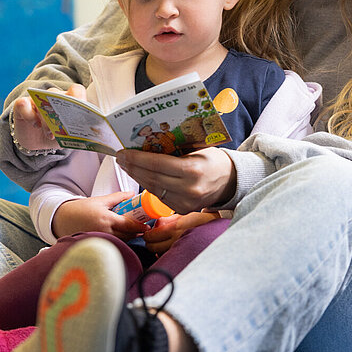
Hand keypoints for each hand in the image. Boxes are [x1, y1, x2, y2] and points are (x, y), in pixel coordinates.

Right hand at [13, 84, 86, 150]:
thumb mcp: (72, 136)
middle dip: (60, 112)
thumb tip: (99, 134)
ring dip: (46, 117)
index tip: (80, 109)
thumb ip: (84, 132)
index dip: (79, 96)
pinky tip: (34, 125)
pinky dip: (29, 114)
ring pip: (42, 98)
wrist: (39, 144)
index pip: (76, 90)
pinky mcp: (23, 105)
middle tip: (61, 128)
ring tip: (50, 134)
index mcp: (70, 101)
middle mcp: (54, 96)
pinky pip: (23, 103)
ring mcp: (37, 99)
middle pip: (58, 94)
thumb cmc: (59, 136)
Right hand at [51, 192, 148, 239]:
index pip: (128, 226)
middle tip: (145, 228)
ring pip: (121, 241)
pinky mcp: (97, 245)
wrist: (63, 219)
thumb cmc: (81, 209)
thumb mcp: (101, 200)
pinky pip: (112, 244)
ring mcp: (100, 241)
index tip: (148, 227)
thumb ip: (118, 197)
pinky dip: (120, 241)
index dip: (140, 227)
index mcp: (106, 220)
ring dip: (129, 237)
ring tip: (136, 232)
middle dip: (137, 233)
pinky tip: (123, 237)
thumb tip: (132, 194)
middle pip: (127, 236)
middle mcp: (104, 232)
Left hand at [116, 147, 235, 214]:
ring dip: (137, 176)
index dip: (137, 158)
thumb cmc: (214, 159)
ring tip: (126, 165)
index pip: (157, 164)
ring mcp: (185, 202)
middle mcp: (188, 189)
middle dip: (133, 167)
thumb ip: (176, 148)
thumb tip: (149, 141)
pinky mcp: (183, 210)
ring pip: (153, 189)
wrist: (231, 181)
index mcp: (192, 170)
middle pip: (152, 178)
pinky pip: (160, 196)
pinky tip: (141, 175)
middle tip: (120, 157)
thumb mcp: (198, 148)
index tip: (123, 152)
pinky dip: (148, 185)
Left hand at [143, 211, 219, 254]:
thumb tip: (158, 223)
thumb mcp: (186, 214)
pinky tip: (169, 250)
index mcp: (176, 228)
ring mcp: (181, 250)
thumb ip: (171, 219)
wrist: (219, 231)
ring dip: (157, 250)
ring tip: (159, 245)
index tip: (147, 233)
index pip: (154, 235)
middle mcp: (177, 240)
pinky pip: (170, 258)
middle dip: (149, 243)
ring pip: (160, 254)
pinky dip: (166, 255)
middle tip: (150, 239)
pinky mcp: (185, 257)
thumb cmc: (203, 221)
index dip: (148, 235)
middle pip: (154, 247)